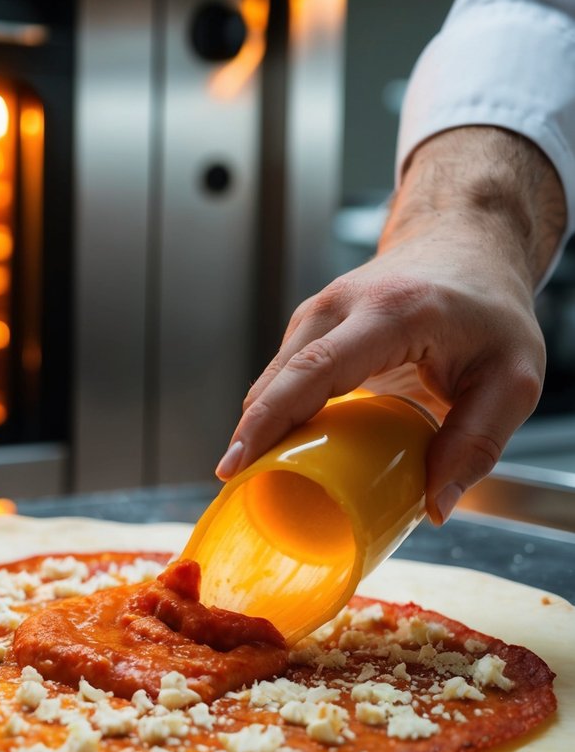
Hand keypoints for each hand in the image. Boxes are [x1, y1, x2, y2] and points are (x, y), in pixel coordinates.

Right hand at [216, 127, 566, 523]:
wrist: (466, 245)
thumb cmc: (489, 310)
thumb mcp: (514, 378)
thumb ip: (479, 442)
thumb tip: (436, 505)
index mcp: (390, 313)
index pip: (315, 370)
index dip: (271, 419)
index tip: (239, 462)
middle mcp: (342, 305)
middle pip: (279, 377)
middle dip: (251, 434)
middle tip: (236, 486)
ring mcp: (320, 312)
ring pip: (274, 377)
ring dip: (262, 427)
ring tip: (257, 476)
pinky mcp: (313, 326)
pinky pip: (284, 376)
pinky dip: (277, 413)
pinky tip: (281, 448)